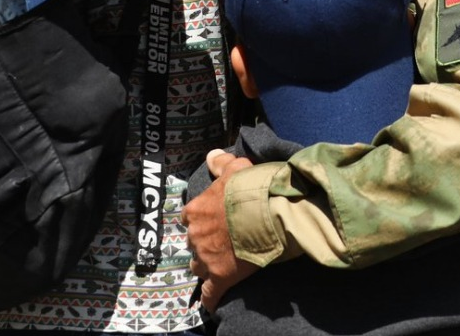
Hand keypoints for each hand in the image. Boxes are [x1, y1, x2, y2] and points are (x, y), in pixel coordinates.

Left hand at [182, 150, 258, 310]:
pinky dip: (210, 299)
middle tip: (225, 241)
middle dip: (206, 243)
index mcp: (196, 209)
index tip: (215, 221)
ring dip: (208, 266)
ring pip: (199, 267)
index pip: (190, 217)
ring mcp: (206, 257)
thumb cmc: (253, 188)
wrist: (270, 212)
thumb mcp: (237, 168)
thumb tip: (211, 156)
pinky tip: (212, 304)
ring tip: (225, 265)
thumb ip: (221, 163)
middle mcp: (196, 234)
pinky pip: (209, 295)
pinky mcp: (220, 277)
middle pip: (194, 243)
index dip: (203, 220)